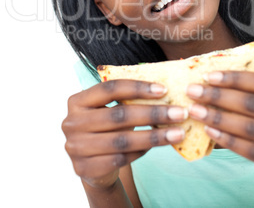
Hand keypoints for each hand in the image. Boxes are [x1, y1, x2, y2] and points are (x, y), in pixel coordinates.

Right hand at [62, 79, 185, 188]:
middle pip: (119, 115)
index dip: (138, 87)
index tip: (164, 90)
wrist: (92, 164)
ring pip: (122, 140)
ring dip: (155, 136)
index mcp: (77, 101)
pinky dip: (142, 152)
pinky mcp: (83, 168)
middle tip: (180, 113)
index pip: (109, 88)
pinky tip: (158, 146)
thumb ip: (127, 99)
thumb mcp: (110, 109)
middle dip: (153, 113)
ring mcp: (75, 147)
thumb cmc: (106, 128)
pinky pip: (121, 159)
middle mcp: (71, 122)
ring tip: (178, 133)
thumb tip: (164, 91)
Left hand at [186, 70, 253, 186]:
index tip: (207, 76)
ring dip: (218, 118)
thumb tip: (211, 76)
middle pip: (252, 104)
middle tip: (191, 91)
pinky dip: (228, 140)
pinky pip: (251, 150)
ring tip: (194, 110)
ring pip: (249, 127)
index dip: (235, 78)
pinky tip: (208, 131)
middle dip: (218, 96)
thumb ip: (247, 90)